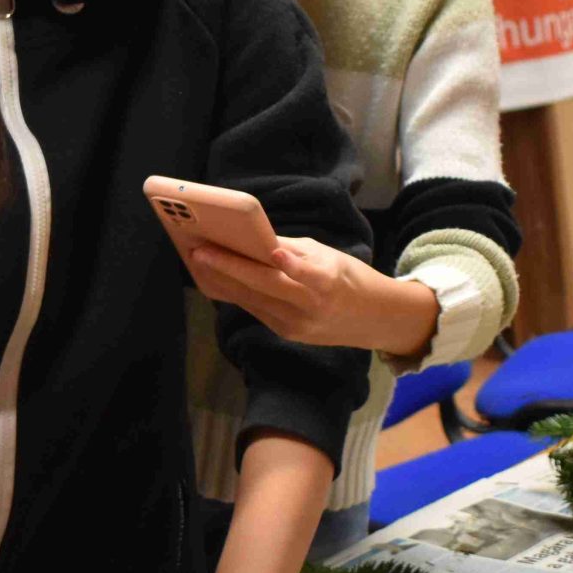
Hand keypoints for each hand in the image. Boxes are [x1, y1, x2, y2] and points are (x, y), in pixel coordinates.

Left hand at [185, 236, 438, 358]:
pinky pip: (255, 310)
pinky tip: (215, 280)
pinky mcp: (288, 334)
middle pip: (265, 286)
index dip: (291, 264)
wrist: (373, 320)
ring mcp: (297, 325)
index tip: (273, 250)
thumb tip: (253, 238)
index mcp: (328, 282)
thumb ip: (291, 250)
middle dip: (229, 268)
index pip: (304, 272)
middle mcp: (311, 307)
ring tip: (199, 262)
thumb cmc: (349, 277)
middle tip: (200, 250)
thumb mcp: (328, 255)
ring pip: (252, 300)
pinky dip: (235, 294)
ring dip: (223, 281)